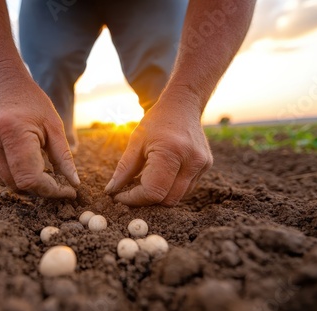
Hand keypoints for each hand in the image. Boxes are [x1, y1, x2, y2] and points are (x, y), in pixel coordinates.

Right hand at [0, 74, 79, 198]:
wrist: (2, 83)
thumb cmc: (32, 102)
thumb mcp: (54, 125)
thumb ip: (64, 157)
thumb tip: (73, 185)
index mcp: (12, 131)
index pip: (30, 178)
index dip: (51, 190)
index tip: (68, 191)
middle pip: (18, 185)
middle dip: (41, 188)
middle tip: (59, 180)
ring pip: (7, 183)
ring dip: (27, 182)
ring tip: (41, 164)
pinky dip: (14, 173)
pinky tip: (22, 156)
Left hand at [104, 91, 212, 205]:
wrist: (183, 105)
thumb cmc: (156, 121)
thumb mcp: (135, 142)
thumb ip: (124, 169)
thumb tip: (111, 191)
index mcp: (171, 152)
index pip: (153, 192)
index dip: (133, 199)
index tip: (119, 196)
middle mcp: (191, 161)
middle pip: (167, 200)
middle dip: (146, 200)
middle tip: (129, 192)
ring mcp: (202, 165)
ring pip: (177, 197)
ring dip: (158, 195)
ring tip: (143, 181)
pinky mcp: (206, 166)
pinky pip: (185, 189)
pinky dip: (170, 188)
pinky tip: (159, 175)